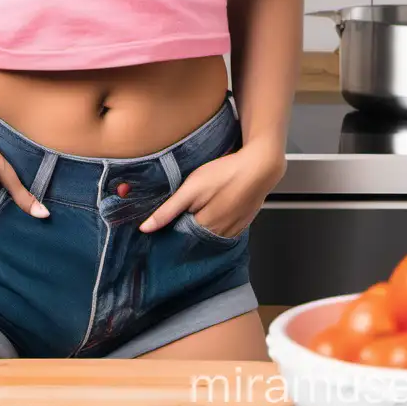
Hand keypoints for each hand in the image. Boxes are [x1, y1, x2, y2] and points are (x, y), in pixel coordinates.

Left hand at [138, 139, 285, 238]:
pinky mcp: (243, 223)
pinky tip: (214, 210)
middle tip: (178, 215)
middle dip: (184, 231)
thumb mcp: (191, 188)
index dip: (169, 232)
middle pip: (195, 239)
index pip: (179, 239)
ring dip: (201, 229)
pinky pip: (225, 230)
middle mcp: (220, 235)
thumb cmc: (225, 173)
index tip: (159, 227)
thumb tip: (145, 228)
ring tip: (196, 210)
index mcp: (204, 229)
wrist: (261, 166)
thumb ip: (168, 210)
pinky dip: (217, 224)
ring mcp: (234, 230)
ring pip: (210, 236)